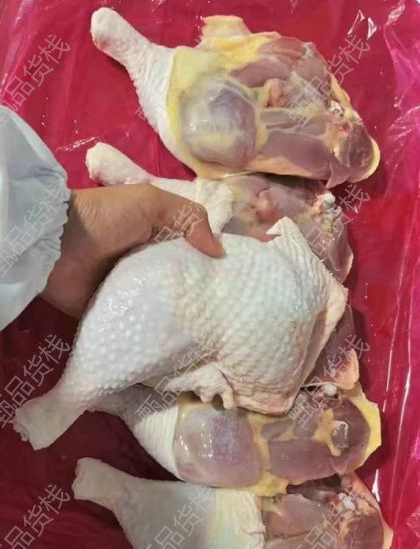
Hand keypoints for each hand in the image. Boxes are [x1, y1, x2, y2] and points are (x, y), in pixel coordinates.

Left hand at [41, 183, 221, 318]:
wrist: (55, 244)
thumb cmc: (106, 217)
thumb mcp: (151, 202)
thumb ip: (189, 218)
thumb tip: (220, 252)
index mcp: (157, 238)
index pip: (191, 253)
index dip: (212, 266)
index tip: (235, 283)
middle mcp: (147, 265)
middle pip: (181, 284)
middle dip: (200, 297)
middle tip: (225, 315)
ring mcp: (130, 292)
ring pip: (163, 308)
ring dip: (180, 318)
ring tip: (207, 334)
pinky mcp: (114, 315)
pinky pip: (138, 326)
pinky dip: (153, 334)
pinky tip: (177, 345)